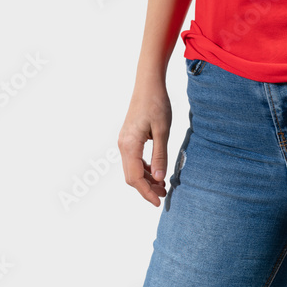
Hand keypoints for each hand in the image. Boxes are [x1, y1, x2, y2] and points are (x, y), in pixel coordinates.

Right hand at [117, 78, 172, 205]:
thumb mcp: (162, 130)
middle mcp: (123, 145)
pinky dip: (144, 168)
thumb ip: (160, 155)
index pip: (135, 178)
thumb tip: (160, 178)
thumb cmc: (156, 103)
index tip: (159, 202)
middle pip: (131, 176)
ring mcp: (124, 141)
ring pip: (132, 169)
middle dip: (146, 188)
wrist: (148, 84)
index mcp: (129, 145)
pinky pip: (134, 159)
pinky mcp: (128, 137)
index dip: (146, 192)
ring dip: (146, 179)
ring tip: (163, 184)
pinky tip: (157, 170)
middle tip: (164, 193)